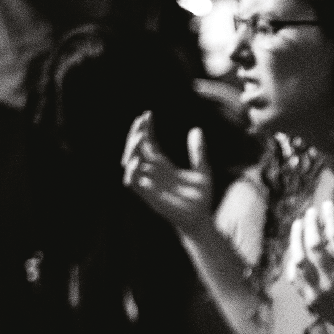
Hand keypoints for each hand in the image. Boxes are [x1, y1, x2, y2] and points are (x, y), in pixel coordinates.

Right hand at [121, 111, 213, 236]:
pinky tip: (137, 160)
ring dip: (132, 150)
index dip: (146, 129)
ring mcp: (150, 185)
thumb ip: (198, 152)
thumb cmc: (202, 198)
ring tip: (139, 136)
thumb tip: (195, 129)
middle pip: (136, 151)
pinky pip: (133, 183)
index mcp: (164, 167)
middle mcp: (154, 174)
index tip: (147, 114)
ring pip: (131, 164)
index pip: (149, 145)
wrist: (201, 219)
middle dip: (135, 136)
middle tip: (140, 121)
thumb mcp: (202, 170)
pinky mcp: (149, 196)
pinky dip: (132, 172)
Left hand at [286, 200, 333, 333]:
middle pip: (315, 245)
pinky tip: (295, 247)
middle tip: (311, 211)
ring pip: (299, 260)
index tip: (327, 204)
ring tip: (298, 223)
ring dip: (297, 238)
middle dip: (311, 224)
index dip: (331, 217)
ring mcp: (318, 291)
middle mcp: (333, 281)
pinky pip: (294, 276)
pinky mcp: (309, 300)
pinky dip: (293, 260)